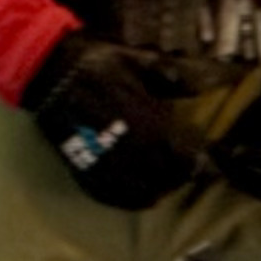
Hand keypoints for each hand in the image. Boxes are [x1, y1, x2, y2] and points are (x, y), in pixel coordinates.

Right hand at [26, 33, 201, 212]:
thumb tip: (211, 83)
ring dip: (157, 190)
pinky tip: (140, 196)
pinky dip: (129, 200)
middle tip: (184, 169)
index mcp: (147, 123)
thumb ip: (173, 77)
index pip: (183, 157)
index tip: (202, 159)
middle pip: (165, 178)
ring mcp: (105, 164)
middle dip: (178, 176)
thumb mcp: (139, 60)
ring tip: (164, 183)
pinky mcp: (83, 170)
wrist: (49, 72)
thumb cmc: (97, 64)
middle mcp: (129, 150)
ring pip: (141, 193)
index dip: (196, 162)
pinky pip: (112, 196)